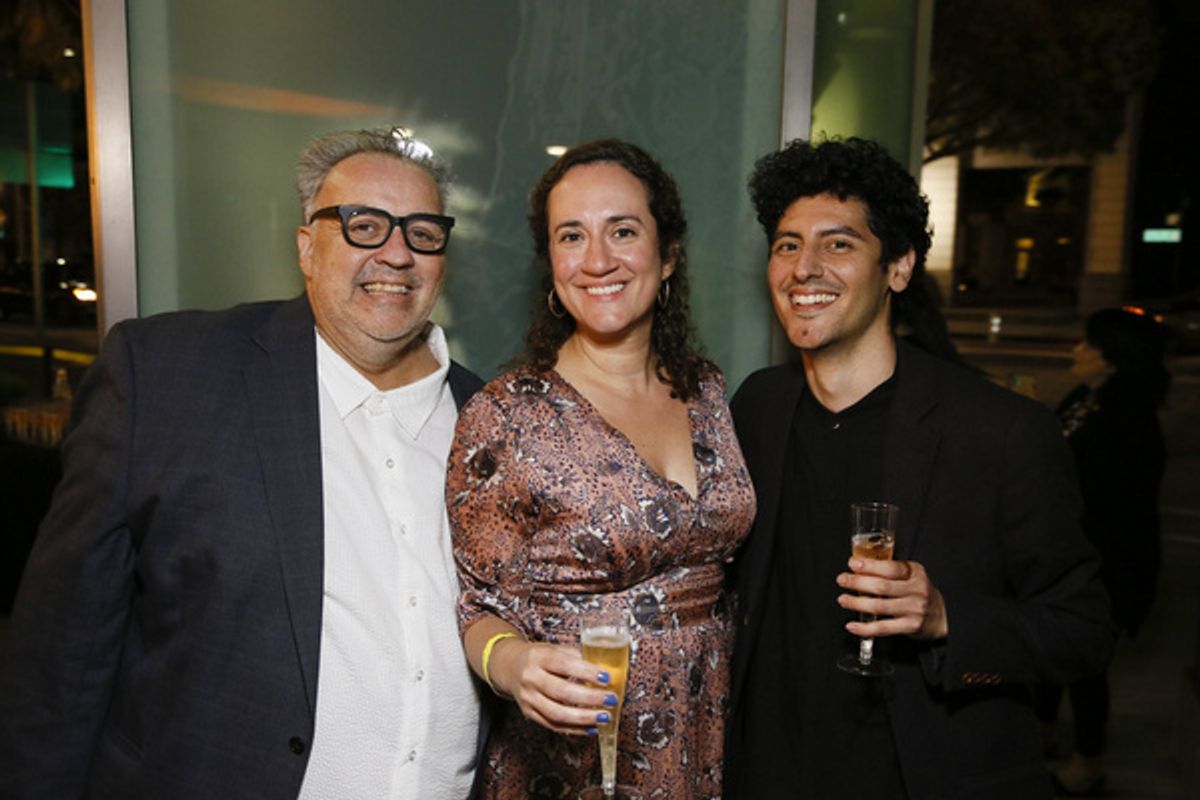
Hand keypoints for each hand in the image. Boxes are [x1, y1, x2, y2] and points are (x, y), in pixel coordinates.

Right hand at [488, 638, 618, 735]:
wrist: (511, 667)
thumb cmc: (540, 657)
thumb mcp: (554, 648)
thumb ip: (577, 656)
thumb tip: (606, 668)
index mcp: (538, 657)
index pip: (564, 664)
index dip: (586, 672)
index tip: (606, 678)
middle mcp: (530, 678)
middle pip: (561, 692)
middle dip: (590, 698)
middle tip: (611, 699)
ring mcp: (528, 698)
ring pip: (557, 714)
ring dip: (584, 718)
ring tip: (604, 717)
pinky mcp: (529, 714)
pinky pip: (553, 725)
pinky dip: (575, 729)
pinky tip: (592, 727)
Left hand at [836, 557, 948, 639]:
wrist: (942, 616)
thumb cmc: (918, 592)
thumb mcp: (912, 575)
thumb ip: (890, 570)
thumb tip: (858, 566)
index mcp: (915, 573)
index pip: (891, 568)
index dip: (869, 565)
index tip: (852, 563)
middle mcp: (916, 590)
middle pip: (882, 586)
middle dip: (857, 582)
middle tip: (842, 580)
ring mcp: (914, 610)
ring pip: (879, 606)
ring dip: (856, 603)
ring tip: (843, 600)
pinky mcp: (910, 627)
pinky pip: (883, 628)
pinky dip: (865, 628)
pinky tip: (851, 625)